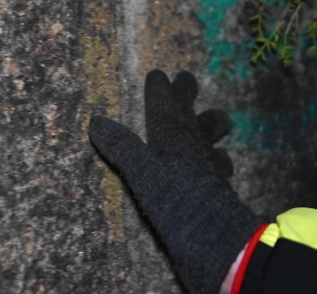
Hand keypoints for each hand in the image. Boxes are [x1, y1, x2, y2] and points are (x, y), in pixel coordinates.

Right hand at [89, 70, 259, 293]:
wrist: (221, 243)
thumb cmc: (180, 203)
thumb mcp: (143, 173)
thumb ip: (122, 147)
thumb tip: (95, 120)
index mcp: (173, 139)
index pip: (165, 107)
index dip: (160, 90)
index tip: (158, 74)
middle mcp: (192, 150)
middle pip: (191, 117)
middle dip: (187, 98)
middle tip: (187, 80)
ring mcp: (208, 171)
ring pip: (209, 141)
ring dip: (208, 127)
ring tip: (211, 119)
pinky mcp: (217, 193)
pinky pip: (216, 168)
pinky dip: (214, 160)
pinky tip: (216, 165)